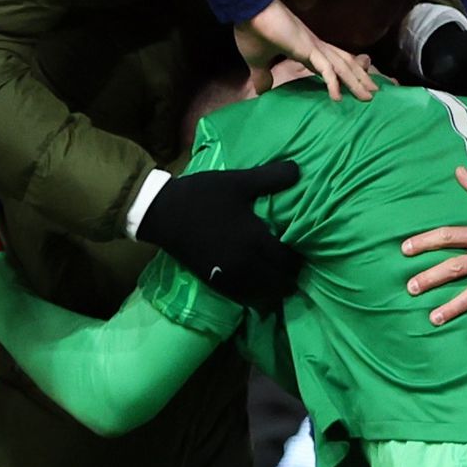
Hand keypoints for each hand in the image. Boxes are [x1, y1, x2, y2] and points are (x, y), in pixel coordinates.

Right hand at [133, 160, 303, 307]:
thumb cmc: (202, 195)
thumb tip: (298, 169)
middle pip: (278, 284)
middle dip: (289, 279)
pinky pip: (242, 298)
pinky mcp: (214, 282)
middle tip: (293, 271)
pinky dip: (254, 296)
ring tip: (278, 281)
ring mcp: (229, 276)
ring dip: (273, 291)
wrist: (163, 213)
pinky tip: (257, 288)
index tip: (303, 255)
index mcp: (254, 239)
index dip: (298, 261)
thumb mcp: (238, 181)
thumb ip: (270, 177)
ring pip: (261, 295)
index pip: (287, 261)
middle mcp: (245, 263)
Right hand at [242, 0, 372, 98]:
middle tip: (374, 92)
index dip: (344, 73)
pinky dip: (334, 83)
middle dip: (359, 78)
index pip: (332, 62)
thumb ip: (262, 75)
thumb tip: (262, 90)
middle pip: (344, 63)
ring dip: (356, 82)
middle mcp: (315, 46)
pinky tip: (337, 98)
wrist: (248, 10)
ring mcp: (314, 46)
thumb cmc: (252, 31)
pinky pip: (326, 69)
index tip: (354, 84)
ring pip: (342, 67)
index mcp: (306, 48)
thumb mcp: (257, 61)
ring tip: (368, 97)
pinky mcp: (308, 48)